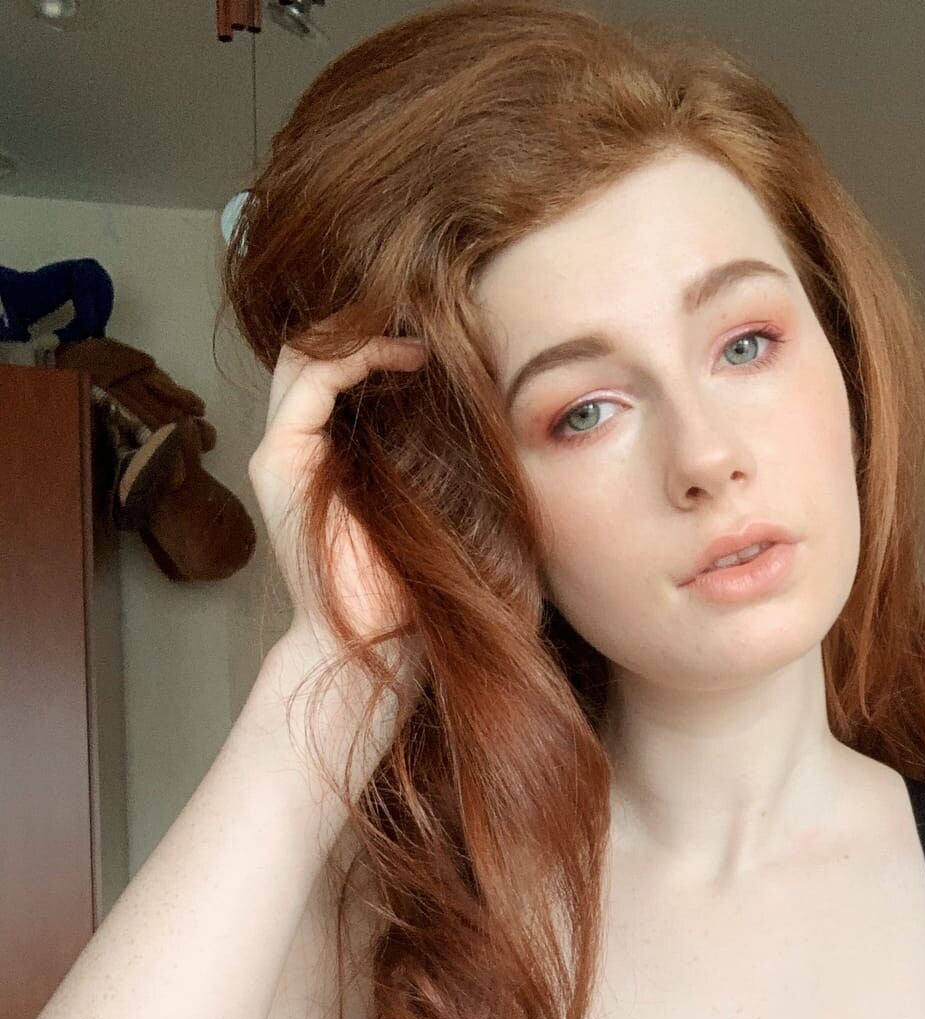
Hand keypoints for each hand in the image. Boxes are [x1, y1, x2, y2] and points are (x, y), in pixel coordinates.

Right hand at [247, 330, 428, 673]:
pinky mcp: (280, 462)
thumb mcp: (427, 497)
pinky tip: (402, 356)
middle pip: (310, 352)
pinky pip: (310, 384)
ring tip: (416, 330)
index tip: (434, 331)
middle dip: (361, 322)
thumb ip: (427, 451)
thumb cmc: (413, 580)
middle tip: (419, 311)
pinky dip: (353, 358)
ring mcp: (280, 453)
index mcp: (322, 454)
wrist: (382, 638)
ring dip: (358, 331)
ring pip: (303, 357)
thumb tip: (481, 401)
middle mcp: (294, 448)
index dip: (375, 336)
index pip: (332, 367)